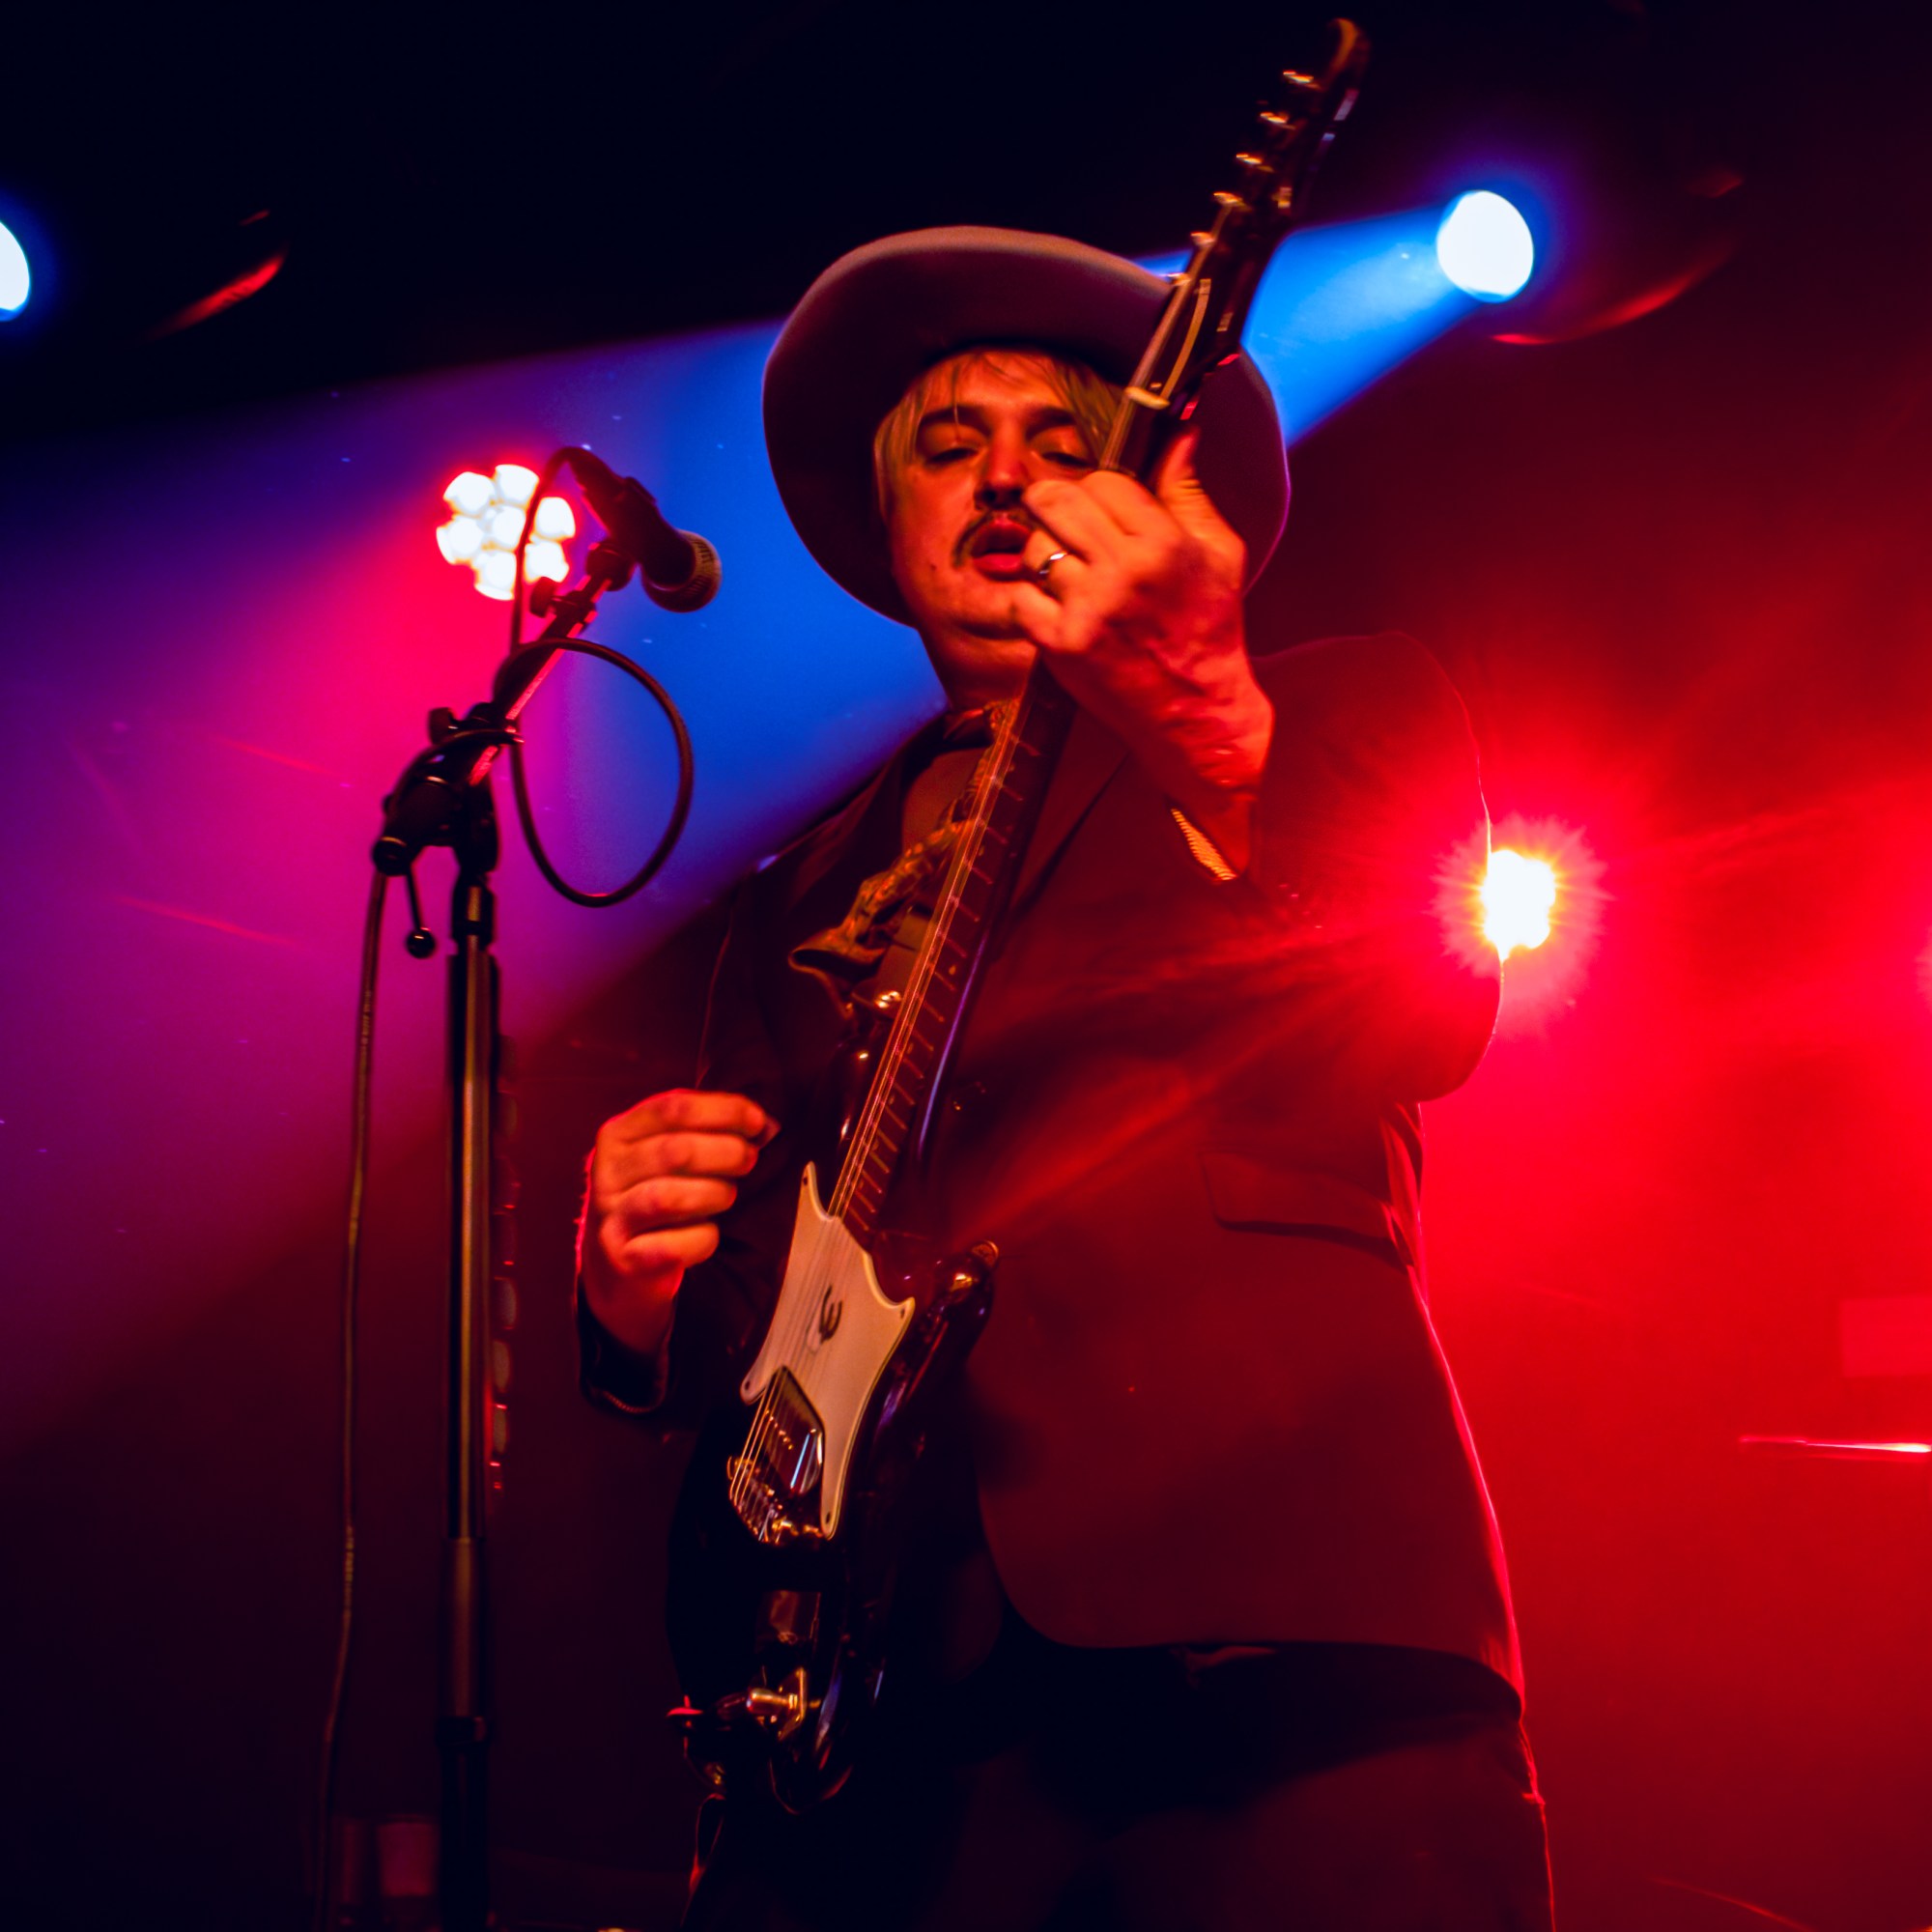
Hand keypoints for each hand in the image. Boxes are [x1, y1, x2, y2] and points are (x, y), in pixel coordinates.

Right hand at [580, 1088, 777, 1356]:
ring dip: (715, 1195)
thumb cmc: (659, 1198)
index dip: (724, 1111)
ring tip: (729, 1196)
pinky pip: (674, 1245)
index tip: (759, 1122)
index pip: (673, 1108)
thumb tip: (766, 1126)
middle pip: (676, 1152)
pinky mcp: (623, 1258)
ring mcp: (610, 1216)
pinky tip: (710, 1233)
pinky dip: (703, 1239)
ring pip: (670, 1198)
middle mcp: (605, 1171)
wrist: (622, 1263)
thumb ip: (709, 1133)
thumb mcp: (670, 1156)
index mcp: (618, 1134)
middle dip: (728, 1153)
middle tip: (750, 1161)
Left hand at [1015, 431, 1272, 864]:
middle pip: (1056, 499)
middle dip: (1056, 504)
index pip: (1105, 480)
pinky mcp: (1061, 645)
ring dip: (1043, 555)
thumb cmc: (1209, 628)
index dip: (1101, 489)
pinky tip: (1058, 610)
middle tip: (1066, 523)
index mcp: (1163, 543)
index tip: (1106, 507)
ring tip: (1068, 574)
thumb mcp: (1219, 553)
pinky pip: (1019, 598)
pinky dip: (1031, 601)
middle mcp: (1123, 572)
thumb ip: (1188, 491)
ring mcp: (1088, 610)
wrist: (1196, 712)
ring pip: (1033, 547)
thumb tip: (1178, 434)